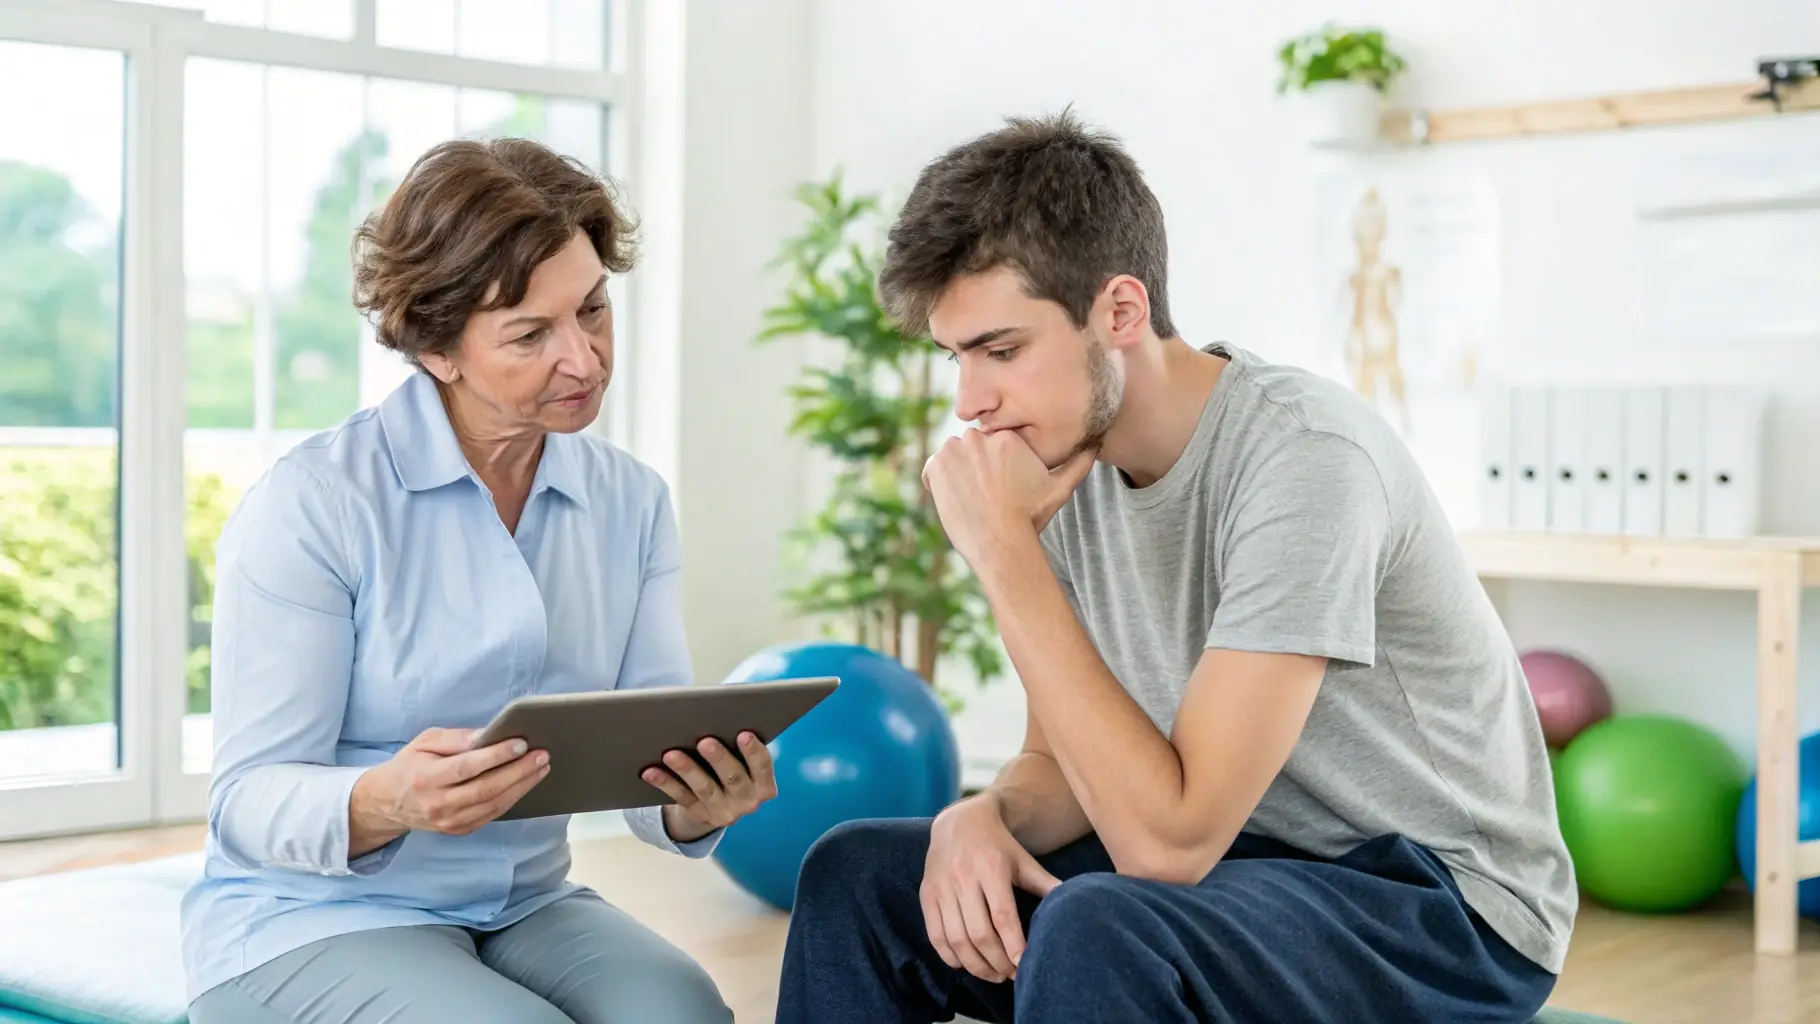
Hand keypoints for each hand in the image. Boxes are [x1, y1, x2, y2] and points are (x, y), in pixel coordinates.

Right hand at [352, 727, 549, 843]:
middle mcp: (438, 804)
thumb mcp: (425, 742)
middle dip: (519, 771)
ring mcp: (449, 821)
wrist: (389, 802)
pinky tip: (526, 783)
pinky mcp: (459, 830)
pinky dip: (512, 798)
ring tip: (542, 767)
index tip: (521, 743)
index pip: (467, 767)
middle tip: (542, 755)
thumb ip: (456, 738)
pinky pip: (492, 814)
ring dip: (522, 785)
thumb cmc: (411, 765)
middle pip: (486, 788)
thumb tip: (489, 734)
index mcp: (427, 778)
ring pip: (494, 804)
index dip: (496, 756)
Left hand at [644, 732, 777, 842]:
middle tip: (705, 741)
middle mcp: (747, 801)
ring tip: (670, 754)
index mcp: (763, 785)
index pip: (763, 766)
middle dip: (719, 759)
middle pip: (734, 779)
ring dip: (687, 770)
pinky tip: (651, 772)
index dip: (754, 751)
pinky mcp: (699, 815)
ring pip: (704, 788)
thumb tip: (719, 715)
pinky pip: (681, 797)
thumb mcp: (743, 761)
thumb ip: (738, 744)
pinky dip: (665, 783)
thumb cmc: (732, 766)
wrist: (717, 805)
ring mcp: (723, 811)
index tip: (744, 733)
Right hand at [920, 794, 1061, 982]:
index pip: (1003, 917)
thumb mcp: (1024, 860)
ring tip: (993, 975)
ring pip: (956, 939)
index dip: (1013, 946)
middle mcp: (963, 877)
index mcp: (991, 868)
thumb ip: (1045, 885)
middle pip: (979, 933)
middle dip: (997, 962)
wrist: (959, 821)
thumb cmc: (997, 845)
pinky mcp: (926, 894)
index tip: (1024, 966)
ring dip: (975, 965)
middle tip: (1011, 976)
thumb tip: (1074, 907)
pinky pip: (935, 935)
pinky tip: (966, 964)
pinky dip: (950, 956)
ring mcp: (941, 887)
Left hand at [922, 428, 1095, 561]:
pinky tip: (956, 502)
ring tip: (972, 499)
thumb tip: (1095, 445)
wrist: (1001, 541)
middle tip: (985, 494)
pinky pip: (932, 469)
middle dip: (976, 465)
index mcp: (1007, 437)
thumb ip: (1077, 464)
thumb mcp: (1059, 489)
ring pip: (952, 455)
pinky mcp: (937, 466)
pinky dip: (938, 484)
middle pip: (972, 446)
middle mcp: (980, 437)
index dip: (995, 466)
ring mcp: (955, 450)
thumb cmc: (1030, 517)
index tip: (999, 486)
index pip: (994, 442)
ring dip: (957, 472)